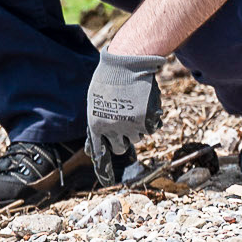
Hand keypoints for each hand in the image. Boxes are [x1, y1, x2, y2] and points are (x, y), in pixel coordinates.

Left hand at [85, 51, 166, 181]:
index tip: (107, 178)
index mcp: (95, 125)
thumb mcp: (95, 101)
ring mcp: (131, 125)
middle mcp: (112, 129)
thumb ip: (96, 123)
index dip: (104, 163)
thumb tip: (92, 149)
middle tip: (124, 124)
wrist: (127, 62)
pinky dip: (149, 121)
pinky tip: (144, 104)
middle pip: (119, 147)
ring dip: (136, 128)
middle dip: (122, 139)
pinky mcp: (147, 120)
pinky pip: (150, 129)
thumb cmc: (108, 79)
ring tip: (133, 107)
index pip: (99, 151)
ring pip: (136, 138)